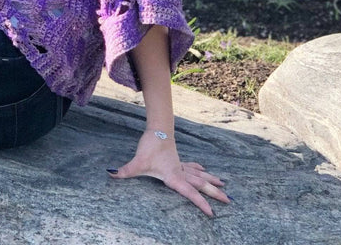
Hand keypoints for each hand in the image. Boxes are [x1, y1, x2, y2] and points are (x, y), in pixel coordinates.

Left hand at [107, 129, 229, 216]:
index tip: (212, 213)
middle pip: (200, 184)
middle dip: (214, 193)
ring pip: (199, 175)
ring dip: (211, 181)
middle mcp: (180, 172)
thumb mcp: (138, 161)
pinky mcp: (177, 159)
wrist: (158, 128)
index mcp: (174, 176)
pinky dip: (199, 170)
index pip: (189, 192)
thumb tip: (111, 174)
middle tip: (229, 200)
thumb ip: (126, 170)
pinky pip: (191, 167)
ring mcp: (180, 165)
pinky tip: (204, 170)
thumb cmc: (150, 145)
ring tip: (224, 187)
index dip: (200, 203)